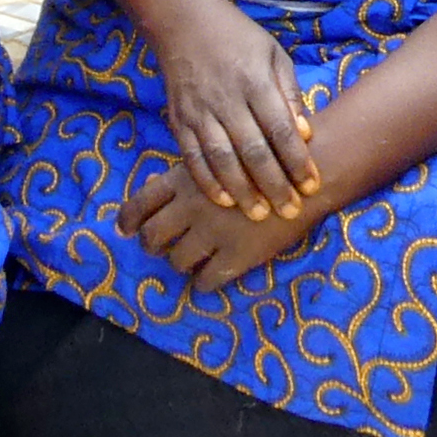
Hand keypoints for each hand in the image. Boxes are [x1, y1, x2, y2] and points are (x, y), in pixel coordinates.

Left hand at [121, 163, 322, 293]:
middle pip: (153, 238)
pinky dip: (203, 282)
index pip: (140, 203)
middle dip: (153, 246)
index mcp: (186, 178)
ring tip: (192, 259)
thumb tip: (155, 185)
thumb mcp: (220, 155)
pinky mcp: (236, 257)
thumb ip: (189, 172)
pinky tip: (212, 274)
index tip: (126, 230)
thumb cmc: (266, 158)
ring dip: (180, 263)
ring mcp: (213, 233)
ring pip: (177, 262)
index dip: (129, 219)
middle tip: (162, 249)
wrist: (309, 175)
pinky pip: (205, 281)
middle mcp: (193, 206)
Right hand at [155, 3, 316, 218]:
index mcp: (255, 80)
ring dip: (242, 191)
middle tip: (290, 211)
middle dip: (274, 185)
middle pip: (253, 150)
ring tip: (259, 215)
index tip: (312, 185)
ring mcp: (199, 111)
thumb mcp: (273, 54)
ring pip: (221, 159)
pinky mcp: (178, 119)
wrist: (183, 22)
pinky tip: (224, 200)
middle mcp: (226, 98)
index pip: (281, 128)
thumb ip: (289, 93)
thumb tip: (305, 133)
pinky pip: (191, 156)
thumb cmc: (238, 37)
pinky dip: (207, 181)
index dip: (297, 161)